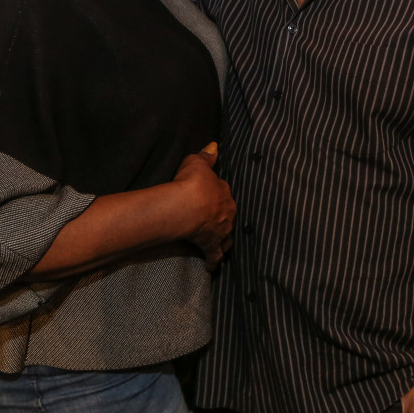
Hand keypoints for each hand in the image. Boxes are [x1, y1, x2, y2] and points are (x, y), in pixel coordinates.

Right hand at [173, 142, 235, 269]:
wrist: (186, 206)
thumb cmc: (191, 182)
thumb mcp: (197, 162)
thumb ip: (206, 156)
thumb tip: (214, 145)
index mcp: (225, 193)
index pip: (223, 191)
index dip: (217, 193)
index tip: (211, 196)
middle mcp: (227, 213)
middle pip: (227, 215)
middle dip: (223, 217)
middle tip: (215, 219)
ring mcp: (221, 230)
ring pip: (226, 236)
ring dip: (223, 239)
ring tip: (220, 243)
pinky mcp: (211, 245)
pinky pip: (215, 255)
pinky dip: (214, 261)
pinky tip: (212, 267)